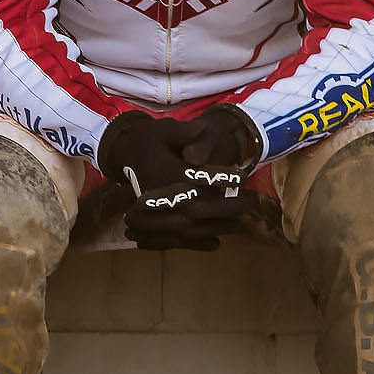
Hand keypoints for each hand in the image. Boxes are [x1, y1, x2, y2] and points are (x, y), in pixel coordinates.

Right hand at [98, 108, 261, 250]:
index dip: (220, 178)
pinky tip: (216, 244)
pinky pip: (174, 239)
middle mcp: (157, 195)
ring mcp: (153, 213)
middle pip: (196, 207)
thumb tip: (203, 129)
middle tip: (251, 202)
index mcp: (162, 171)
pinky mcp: (151, 224)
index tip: (241, 177)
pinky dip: (196, 243)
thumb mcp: (164, 129)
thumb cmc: (148, 140)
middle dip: (226, 207)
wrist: (122, 155)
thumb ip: (184, 132)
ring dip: (216, 226)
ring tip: (241, 223)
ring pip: (188, 228)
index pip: (195, 178)